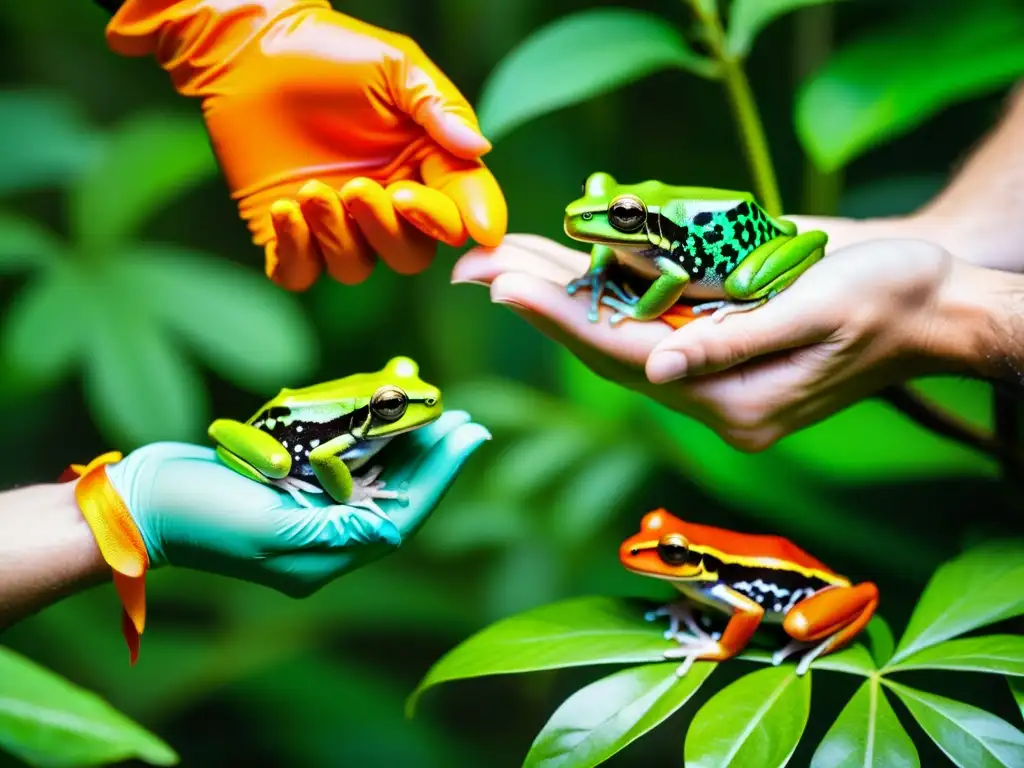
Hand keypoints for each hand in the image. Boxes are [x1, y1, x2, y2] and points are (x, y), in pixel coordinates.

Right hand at [104, 411, 488, 595]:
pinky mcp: (291, 493)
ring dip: (407, 448)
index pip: (401, 517)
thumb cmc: (200, 517)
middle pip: (395, 498)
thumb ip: (333, 531)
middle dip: (432, 459)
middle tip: (465, 419)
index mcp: (323, 558)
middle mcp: (324, 542)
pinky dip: (368, 442)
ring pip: (375, 482)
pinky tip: (387, 417)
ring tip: (438, 413)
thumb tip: (392, 529)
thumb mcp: (267, 528)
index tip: (470, 433)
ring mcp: (307, 517)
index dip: (440, 475)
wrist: (144, 503)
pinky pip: (344, 468)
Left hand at [106, 0, 506, 289]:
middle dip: (390, 231)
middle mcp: (385, 204)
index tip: (481, 232)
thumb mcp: (397, 67)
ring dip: (337, 236)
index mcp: (423, 168)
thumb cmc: (332, 53)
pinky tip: (285, 211)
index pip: (459, 209)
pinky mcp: (288, 231)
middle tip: (361, 190)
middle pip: (410, 254)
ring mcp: (337, 222)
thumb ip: (440, 108)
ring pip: (356, 267)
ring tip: (311, 190)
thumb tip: (479, 150)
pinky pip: (300, 272)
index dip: (474, 222)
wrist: (253, 50)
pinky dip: (296, 253)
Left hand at [453, 234, 971, 449]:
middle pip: (607, 347)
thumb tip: (656, 372)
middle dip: (543, 304)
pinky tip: (562, 261)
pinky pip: (642, 317)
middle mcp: (710, 396)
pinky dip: (600, 288)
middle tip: (476, 267)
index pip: (629, 357)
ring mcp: (708, 372)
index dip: (564, 318)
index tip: (506, 284)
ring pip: (616, 330)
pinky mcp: (713, 344)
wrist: (931, 307)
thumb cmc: (890, 303)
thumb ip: (735, 348)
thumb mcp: (820, 316)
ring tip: (500, 258)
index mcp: (735, 404)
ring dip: (560, 292)